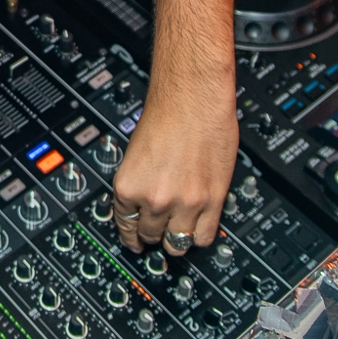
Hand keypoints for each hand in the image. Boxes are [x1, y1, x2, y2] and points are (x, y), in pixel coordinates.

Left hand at [111, 79, 238, 252]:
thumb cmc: (167, 112)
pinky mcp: (212, 200)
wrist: (194, 95)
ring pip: (177, 243)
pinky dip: (200, 236)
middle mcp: (154, 198)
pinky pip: (204, 236)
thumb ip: (141, 181)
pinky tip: (198, 228)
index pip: (124, 225)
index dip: (130, 237)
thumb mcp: (136, 153)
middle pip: (150, 236)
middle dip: (152, 235)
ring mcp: (185, 203)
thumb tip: (144, 202)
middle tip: (157, 233)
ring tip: (178, 231)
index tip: (134, 242)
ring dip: (176, 239)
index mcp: (128, 186)